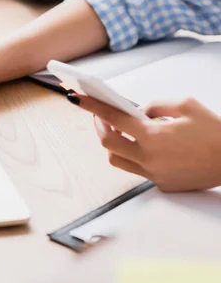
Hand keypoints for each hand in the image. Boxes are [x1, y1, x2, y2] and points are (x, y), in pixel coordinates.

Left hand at [68, 92, 220, 191]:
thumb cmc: (215, 131)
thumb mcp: (186, 105)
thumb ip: (155, 105)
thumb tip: (136, 112)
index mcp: (154, 136)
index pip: (113, 118)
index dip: (92, 106)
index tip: (76, 97)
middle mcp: (149, 158)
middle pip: (107, 143)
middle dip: (98, 126)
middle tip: (99, 115)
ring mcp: (154, 174)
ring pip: (117, 160)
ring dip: (113, 144)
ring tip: (119, 130)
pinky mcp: (162, 184)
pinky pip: (137, 170)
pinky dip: (134, 156)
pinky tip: (143, 146)